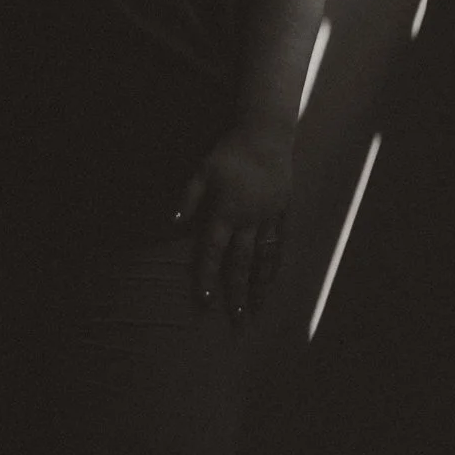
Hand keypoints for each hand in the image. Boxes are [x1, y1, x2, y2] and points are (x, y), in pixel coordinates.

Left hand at [173, 126, 291, 324]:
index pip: (214, 250)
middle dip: (237, 292)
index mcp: (226, 211)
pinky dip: (276, 262)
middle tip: (236, 319)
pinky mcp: (283, 211)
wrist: (266, 135)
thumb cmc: (229, 152)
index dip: (208, 275)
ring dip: (259, 285)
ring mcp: (269, 217)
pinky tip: (272, 279)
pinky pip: (280, 242)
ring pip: (264, 257)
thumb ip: (188, 199)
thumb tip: (171, 224)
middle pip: (241, 262)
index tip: (206, 300)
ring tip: (257, 308)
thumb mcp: (202, 171)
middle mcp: (249, 219)